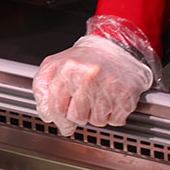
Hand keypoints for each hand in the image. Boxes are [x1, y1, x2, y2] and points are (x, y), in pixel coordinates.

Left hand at [33, 31, 154, 136]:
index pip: (56, 108)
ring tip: (98, 96)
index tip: (63, 124)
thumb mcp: (53, 66)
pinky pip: (115, 120)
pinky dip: (112, 115)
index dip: (58, 119)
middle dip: (78, 113)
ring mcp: (110, 86)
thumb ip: (41, 89)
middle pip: (77, 117)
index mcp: (69, 70)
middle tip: (84, 99)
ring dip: (96, 115)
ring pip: (97, 121)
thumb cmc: (83, 58)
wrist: (115, 46)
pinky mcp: (127, 94)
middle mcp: (89, 77)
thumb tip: (47, 115)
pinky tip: (110, 99)